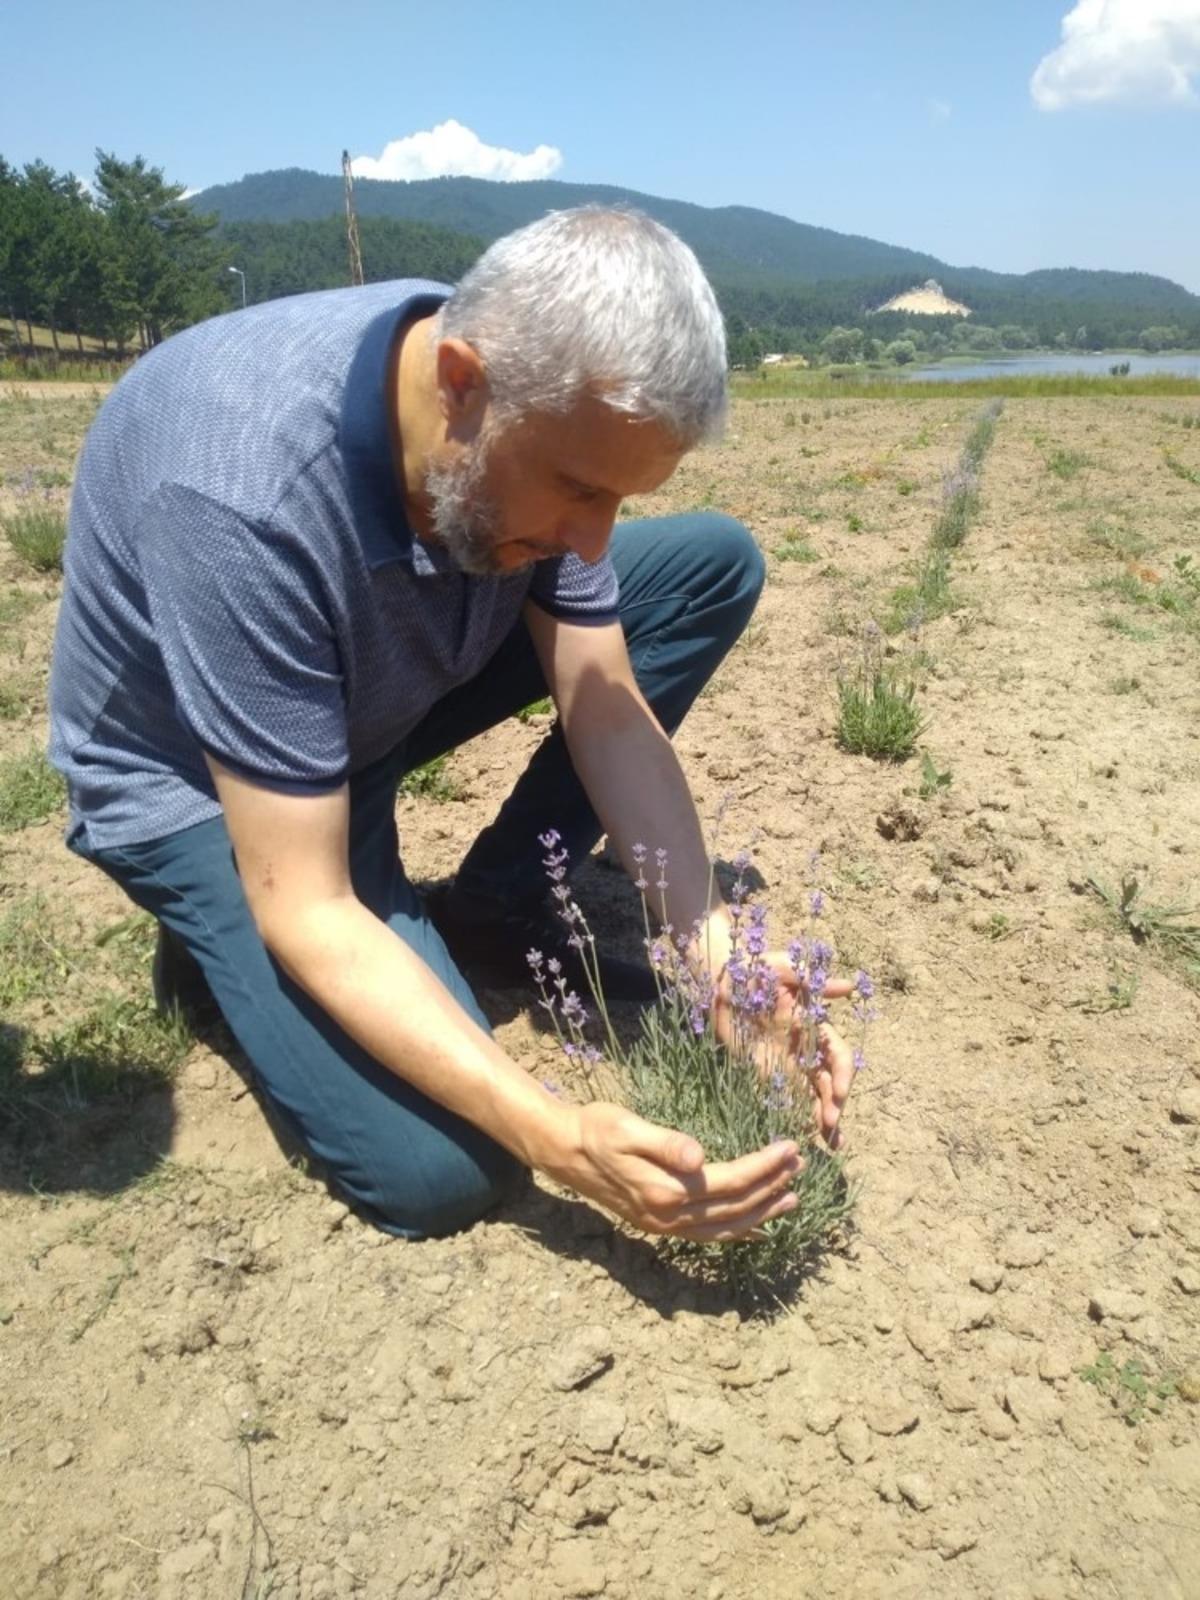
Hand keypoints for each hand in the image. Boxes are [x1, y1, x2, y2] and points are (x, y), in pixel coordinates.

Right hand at [544, 1102, 802, 1241]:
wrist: (563, 1150)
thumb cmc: (596, 1128)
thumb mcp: (627, 1126)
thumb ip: (665, 1144)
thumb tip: (699, 1158)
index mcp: (665, 1190)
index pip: (730, 1182)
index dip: (764, 1167)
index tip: (790, 1147)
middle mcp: (668, 1216)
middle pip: (734, 1207)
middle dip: (771, 1187)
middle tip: (800, 1165)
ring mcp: (664, 1226)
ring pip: (725, 1227)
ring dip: (762, 1213)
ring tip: (792, 1198)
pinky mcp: (659, 1224)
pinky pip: (708, 1235)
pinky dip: (737, 1232)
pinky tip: (757, 1229)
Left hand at [711, 950, 856, 1150]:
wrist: (721, 977)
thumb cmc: (753, 967)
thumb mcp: (782, 967)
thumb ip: (811, 979)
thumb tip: (849, 987)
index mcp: (814, 1024)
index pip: (837, 1055)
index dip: (842, 1074)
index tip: (839, 1093)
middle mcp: (805, 1047)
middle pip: (829, 1081)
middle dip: (835, 1104)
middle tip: (832, 1127)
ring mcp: (787, 1062)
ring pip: (814, 1095)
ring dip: (825, 1118)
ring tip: (832, 1145)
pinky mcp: (767, 1071)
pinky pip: (788, 1097)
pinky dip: (800, 1116)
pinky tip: (808, 1136)